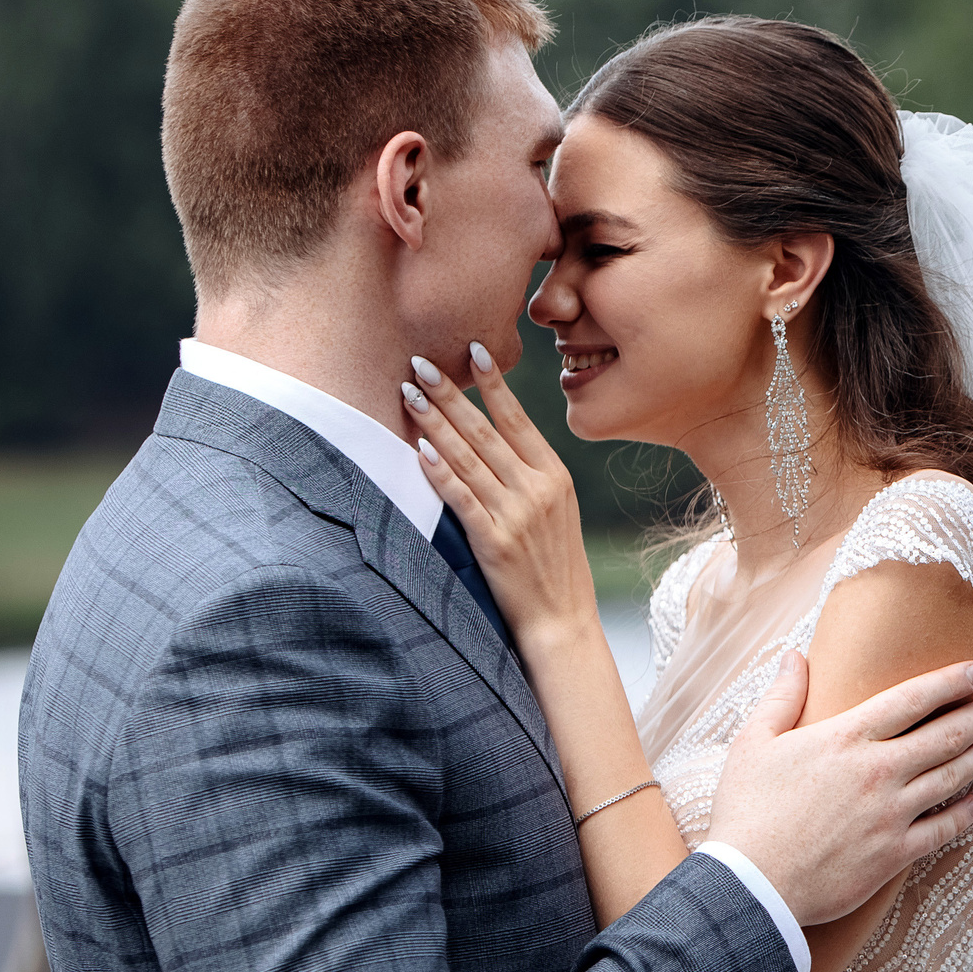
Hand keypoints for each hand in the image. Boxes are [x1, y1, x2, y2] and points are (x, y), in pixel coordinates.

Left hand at [402, 343, 599, 653]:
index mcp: (555, 476)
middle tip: (421, 362)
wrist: (563, 621)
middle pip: (486, 430)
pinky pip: (461, 497)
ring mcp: (516, 514)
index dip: (493, 384)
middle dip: (450, 392)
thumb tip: (495, 441)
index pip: (517, 419)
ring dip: (435, 421)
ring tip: (409, 392)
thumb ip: (530, 477)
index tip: (473, 350)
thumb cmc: (555, 568)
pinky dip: (440, 470)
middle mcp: (537, 489)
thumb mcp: (558, 513)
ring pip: (468, 456)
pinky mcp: (494, 541)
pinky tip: (421, 447)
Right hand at [709, 651, 972, 927]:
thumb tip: (796, 657)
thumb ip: (782, 697)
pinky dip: (965, 814)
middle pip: (945, 735)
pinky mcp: (893, 853)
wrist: (751, 884)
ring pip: (952, 777)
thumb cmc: (746, 813)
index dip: (950, 682)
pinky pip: (942, 830)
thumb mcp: (753, 743)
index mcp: (846, 737)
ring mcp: (890, 813)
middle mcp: (877, 771)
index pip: (911, 699)